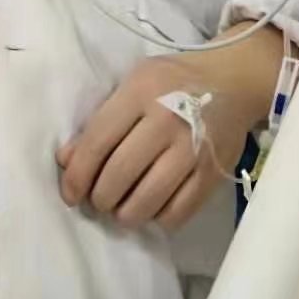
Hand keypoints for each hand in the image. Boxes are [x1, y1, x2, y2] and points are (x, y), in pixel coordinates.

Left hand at [56, 23, 283, 231]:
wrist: (232, 80)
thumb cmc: (173, 80)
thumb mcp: (133, 84)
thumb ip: (100, 120)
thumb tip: (66, 160)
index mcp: (142, 91)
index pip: (98, 142)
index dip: (77, 174)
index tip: (70, 193)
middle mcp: (167, 120)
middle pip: (118, 176)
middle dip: (100, 198)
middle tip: (99, 199)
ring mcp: (193, 149)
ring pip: (146, 201)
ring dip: (125, 214)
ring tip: (122, 207)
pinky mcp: (212, 173)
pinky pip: (177, 213)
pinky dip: (158, 218)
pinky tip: (153, 206)